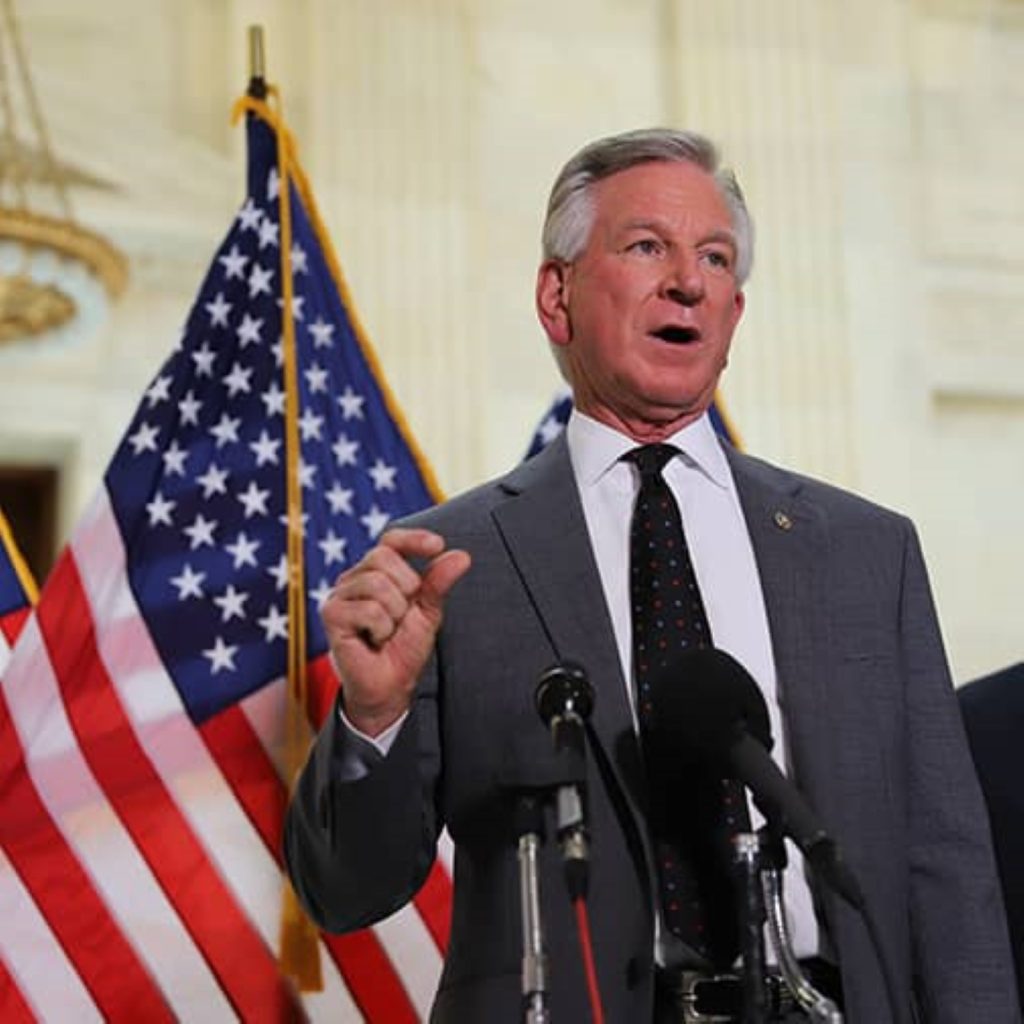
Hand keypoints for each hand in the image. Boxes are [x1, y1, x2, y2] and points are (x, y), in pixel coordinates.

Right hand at [322, 528, 471, 735]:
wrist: (389, 687)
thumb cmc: (403, 648)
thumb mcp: (428, 612)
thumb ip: (439, 583)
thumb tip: (462, 556)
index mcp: (376, 572)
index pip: (390, 541)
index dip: (412, 539)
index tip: (437, 545)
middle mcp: (353, 578)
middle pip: (383, 557)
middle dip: (406, 589)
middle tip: (402, 617)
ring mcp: (339, 595)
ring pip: (377, 584)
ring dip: (394, 614)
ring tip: (387, 632)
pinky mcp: (331, 614)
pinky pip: (368, 609)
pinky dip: (381, 628)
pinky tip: (374, 640)